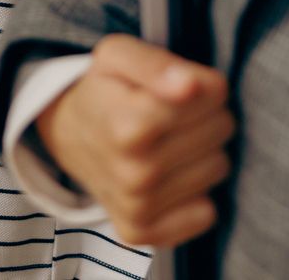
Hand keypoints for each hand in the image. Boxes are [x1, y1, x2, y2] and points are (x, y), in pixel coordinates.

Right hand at [34, 35, 233, 247]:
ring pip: (219, 167)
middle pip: (222, 129)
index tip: (176, 83)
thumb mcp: (117, 55)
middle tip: (169, 112)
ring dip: (200, 151)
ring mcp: (139, 208)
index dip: (200, 81)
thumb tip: (190, 86)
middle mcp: (135, 173)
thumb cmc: (102, 90)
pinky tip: (168, 177)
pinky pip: (205, 214)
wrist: (67, 134)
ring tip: (166, 141)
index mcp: (130, 126)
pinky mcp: (142, 232)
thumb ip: (155, 63)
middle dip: (203, 114)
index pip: (214, 94)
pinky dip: (194, 194)